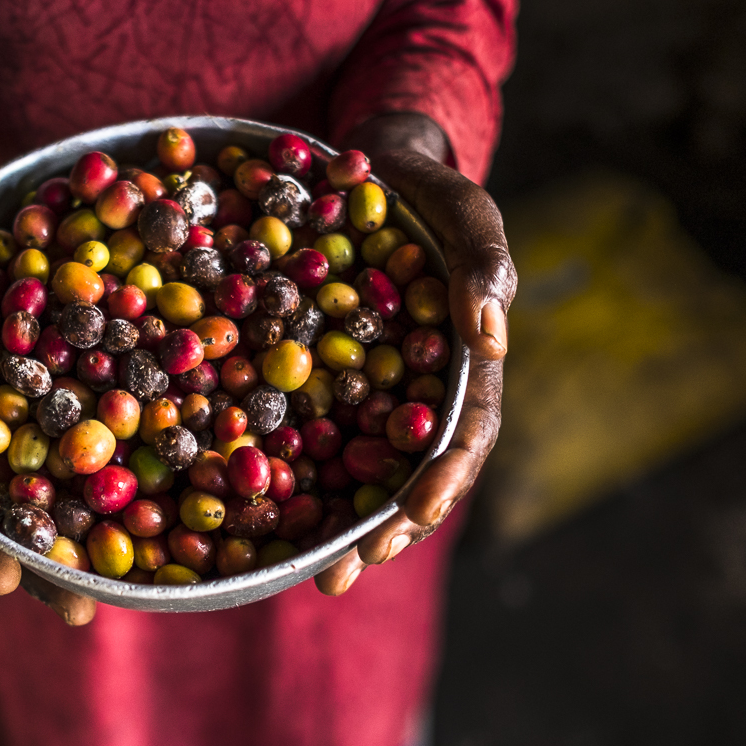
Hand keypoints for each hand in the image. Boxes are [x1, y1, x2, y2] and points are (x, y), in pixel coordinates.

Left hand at [313, 115, 514, 594]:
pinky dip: (286, 475)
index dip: (441, 482)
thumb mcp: (467, 215)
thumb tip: (492, 342)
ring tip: (308, 573)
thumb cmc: (431, 197)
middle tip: (347, 570)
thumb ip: (485, 267)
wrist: (373, 171)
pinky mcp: (317, 385)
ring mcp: (367, 396)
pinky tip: (253, 512)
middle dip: (382, 530)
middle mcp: (416, 397)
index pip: (463, 439)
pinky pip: (303, 435)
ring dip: (336, 526)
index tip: (414, 516)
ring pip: (356, 473)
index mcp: (463, 371)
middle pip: (408, 478)